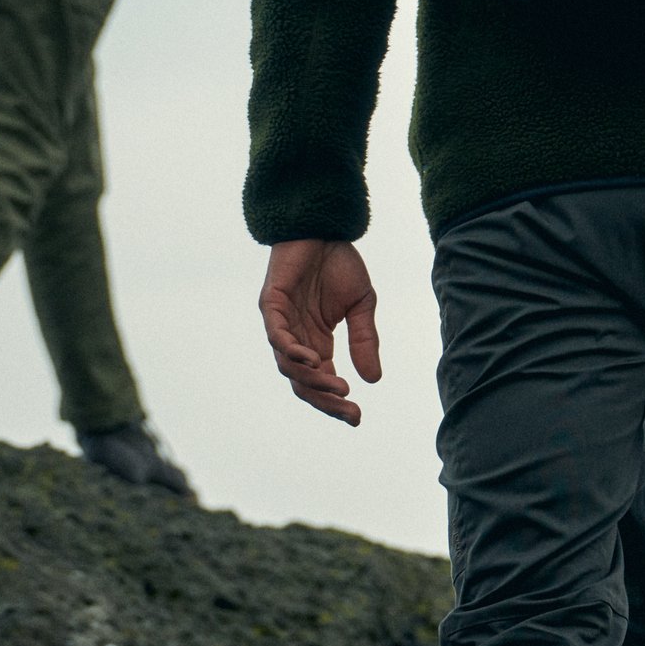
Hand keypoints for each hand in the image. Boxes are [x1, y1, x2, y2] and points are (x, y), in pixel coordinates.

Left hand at [258, 240, 381, 425]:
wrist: (324, 228)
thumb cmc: (338, 263)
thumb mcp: (362, 305)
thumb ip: (365, 340)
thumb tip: (373, 380)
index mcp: (316, 341)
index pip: (321, 381)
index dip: (336, 402)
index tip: (357, 418)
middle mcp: (295, 338)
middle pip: (302, 382)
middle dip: (325, 400)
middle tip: (349, 411)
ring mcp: (280, 323)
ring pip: (288, 365)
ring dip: (311, 379)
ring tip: (337, 387)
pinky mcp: (271, 305)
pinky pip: (277, 336)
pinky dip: (292, 351)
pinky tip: (312, 361)